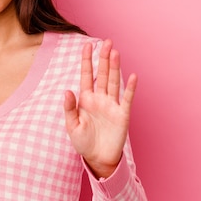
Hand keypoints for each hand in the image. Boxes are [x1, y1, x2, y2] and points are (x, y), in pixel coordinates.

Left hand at [63, 39, 136, 177]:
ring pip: (114, 82)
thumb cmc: (83, 142)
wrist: (98, 159)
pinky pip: (126, 99)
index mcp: (86, 99)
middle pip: (102, 74)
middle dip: (103, 58)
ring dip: (115, 68)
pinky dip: (130, 88)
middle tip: (106, 42)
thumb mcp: (72, 126)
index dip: (86, 61)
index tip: (86, 45)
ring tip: (115, 52)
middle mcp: (100, 98)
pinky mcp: (122, 115)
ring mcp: (111, 105)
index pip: (86, 75)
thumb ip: (69, 108)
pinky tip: (133, 76)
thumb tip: (67, 91)